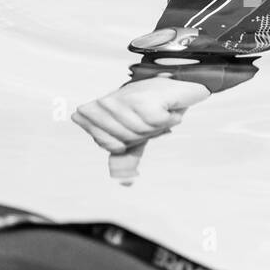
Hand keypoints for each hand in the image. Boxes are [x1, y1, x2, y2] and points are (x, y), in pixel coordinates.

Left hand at [72, 77, 209, 182]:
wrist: (175, 87)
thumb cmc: (150, 108)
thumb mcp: (134, 135)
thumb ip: (125, 157)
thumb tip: (124, 182)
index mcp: (94, 113)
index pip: (108, 144)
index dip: (125, 142)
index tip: (135, 126)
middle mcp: (104, 103)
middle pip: (125, 139)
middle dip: (142, 133)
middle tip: (148, 118)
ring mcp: (121, 98)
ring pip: (140, 131)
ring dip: (156, 125)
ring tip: (157, 111)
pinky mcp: (142, 97)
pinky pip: (155, 122)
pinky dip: (167, 117)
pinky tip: (166, 107)